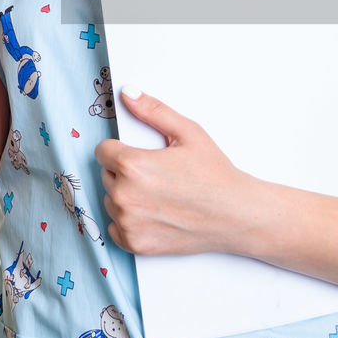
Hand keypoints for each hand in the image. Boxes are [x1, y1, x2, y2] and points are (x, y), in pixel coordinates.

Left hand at [94, 88, 251, 255]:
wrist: (235, 215)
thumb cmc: (214, 174)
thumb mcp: (188, 132)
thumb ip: (153, 110)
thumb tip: (128, 93)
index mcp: (132, 165)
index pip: (102, 151)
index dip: (120, 149)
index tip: (138, 154)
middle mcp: (124, 196)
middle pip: (106, 175)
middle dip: (124, 172)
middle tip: (156, 175)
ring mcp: (128, 223)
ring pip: (110, 201)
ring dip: (125, 197)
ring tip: (158, 194)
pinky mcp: (135, 244)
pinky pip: (115, 228)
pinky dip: (130, 222)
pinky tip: (154, 214)